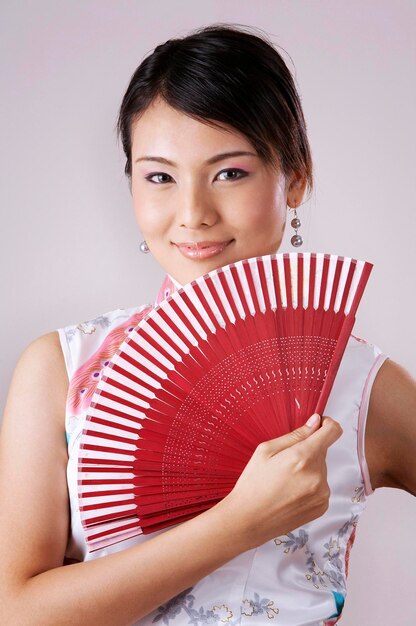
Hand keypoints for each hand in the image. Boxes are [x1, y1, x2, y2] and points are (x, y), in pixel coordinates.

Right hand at [219, 414, 342, 549]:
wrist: (248, 520)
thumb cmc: (252, 483)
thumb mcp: (266, 450)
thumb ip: (295, 435)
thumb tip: (315, 422)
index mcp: (303, 457)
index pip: (332, 431)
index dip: (327, 424)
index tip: (318, 425)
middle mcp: (317, 476)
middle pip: (322, 451)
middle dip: (308, 451)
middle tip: (285, 462)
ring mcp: (322, 494)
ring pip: (321, 469)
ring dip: (309, 469)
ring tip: (285, 480)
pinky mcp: (322, 507)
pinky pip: (321, 486)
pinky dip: (310, 485)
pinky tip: (291, 492)